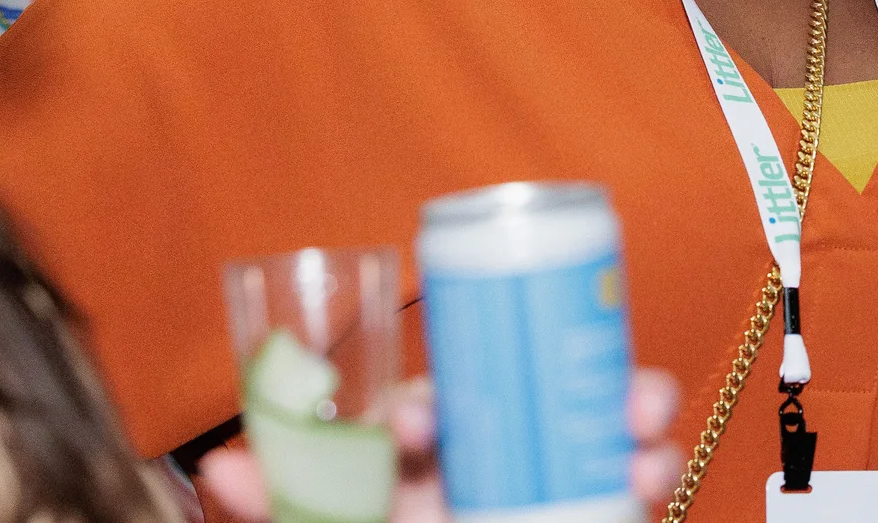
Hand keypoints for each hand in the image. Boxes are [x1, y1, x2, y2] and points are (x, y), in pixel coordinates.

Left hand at [199, 368, 682, 522]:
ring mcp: (545, 488)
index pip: (423, 414)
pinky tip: (650, 466)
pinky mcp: (596, 507)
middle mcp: (484, 469)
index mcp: (415, 473)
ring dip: (628, 400)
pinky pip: (630, 473)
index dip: (428, 405)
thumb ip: (283, 512)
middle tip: (558, 379)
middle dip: (567, 368)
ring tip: (641, 416)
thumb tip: (226, 465)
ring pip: (595, 421)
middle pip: (531, 391)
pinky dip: (651, 460)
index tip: (425, 427)